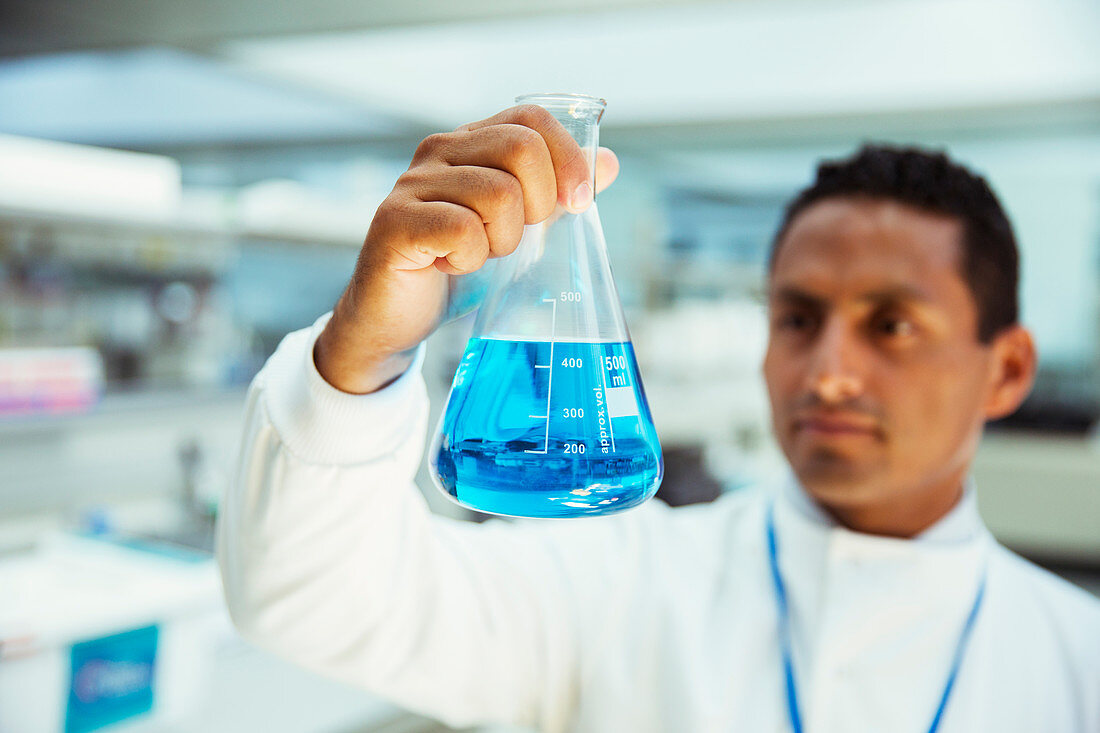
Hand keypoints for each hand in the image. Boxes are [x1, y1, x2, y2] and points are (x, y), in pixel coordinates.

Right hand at [314, 105, 619, 393]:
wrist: (397, 317)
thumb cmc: (456, 267)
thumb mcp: (520, 228)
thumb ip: (557, 194)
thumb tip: (607, 162)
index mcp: (471, 143)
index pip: (531, 120)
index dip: (567, 157)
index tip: (578, 202)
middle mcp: (439, 152)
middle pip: (521, 148)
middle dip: (539, 203)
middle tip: (518, 239)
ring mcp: (413, 184)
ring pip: (498, 194)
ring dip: (503, 240)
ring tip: (479, 254)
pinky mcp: (394, 222)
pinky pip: (462, 230)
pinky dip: (470, 258)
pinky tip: (451, 265)